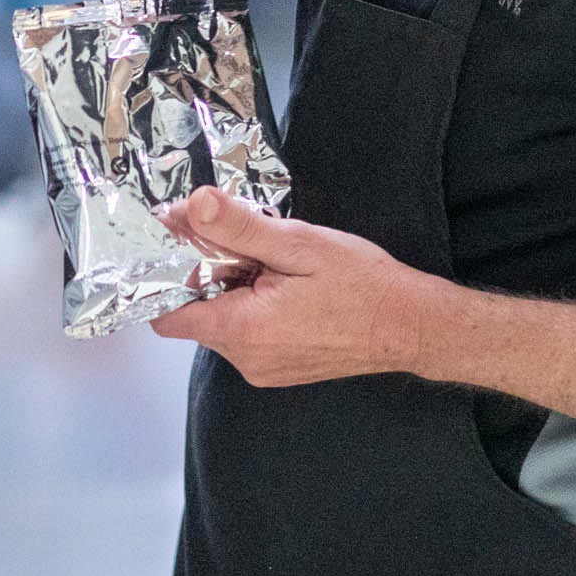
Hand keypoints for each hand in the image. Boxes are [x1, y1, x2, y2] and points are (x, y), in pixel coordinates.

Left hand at [149, 186, 433, 385]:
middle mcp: (246, 360)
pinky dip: (251, 309)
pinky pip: (246, 336)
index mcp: (243, 330)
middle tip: (242, 244)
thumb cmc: (363, 284)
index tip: (177, 244)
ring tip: (270, 265)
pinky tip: (282, 287)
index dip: (164, 276)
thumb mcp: (299, 243)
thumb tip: (193, 205)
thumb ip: (241, 227)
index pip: (167, 314)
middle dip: (206, 276)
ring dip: (232, 291)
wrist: (411, 325)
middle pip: (195, 314)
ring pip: (221, 324)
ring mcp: (263, 370)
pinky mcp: (279, 370)